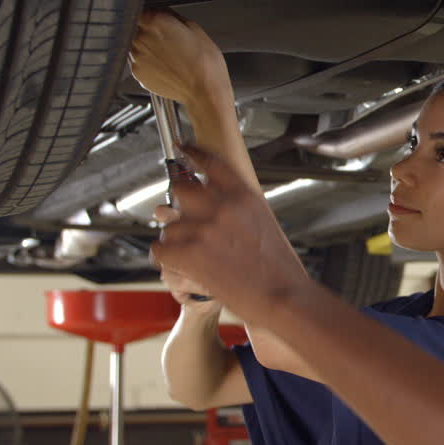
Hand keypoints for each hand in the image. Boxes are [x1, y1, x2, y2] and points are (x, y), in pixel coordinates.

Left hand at [129, 10, 230, 104]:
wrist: (205, 91)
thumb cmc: (205, 64)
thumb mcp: (196, 29)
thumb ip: (174, 17)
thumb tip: (165, 13)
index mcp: (155, 22)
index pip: (143, 10)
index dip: (153, 15)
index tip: (161, 20)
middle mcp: (141, 38)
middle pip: (137, 28)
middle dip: (150, 32)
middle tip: (169, 40)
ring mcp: (137, 57)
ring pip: (136, 45)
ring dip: (148, 48)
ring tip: (169, 56)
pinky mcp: (137, 73)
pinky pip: (138, 62)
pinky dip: (148, 64)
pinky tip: (166, 67)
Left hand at [149, 146, 313, 325]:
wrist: (283, 296)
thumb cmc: (279, 269)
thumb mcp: (265, 224)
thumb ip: (240, 209)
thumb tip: (219, 205)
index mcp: (244, 196)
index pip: (211, 162)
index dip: (193, 152)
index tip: (182, 148)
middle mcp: (222, 206)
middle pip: (181, 188)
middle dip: (178, 204)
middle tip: (183, 219)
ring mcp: (204, 228)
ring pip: (169, 224)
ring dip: (174, 238)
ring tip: (190, 254)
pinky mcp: (189, 253)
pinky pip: (160, 248)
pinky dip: (165, 257)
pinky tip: (177, 263)